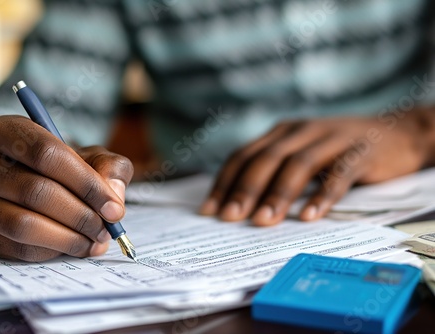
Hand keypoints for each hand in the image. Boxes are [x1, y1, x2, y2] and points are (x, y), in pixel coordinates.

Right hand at [0, 115, 133, 260]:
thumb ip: (109, 167)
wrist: (30, 182)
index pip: (47, 154)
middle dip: (80, 215)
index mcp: (5, 130)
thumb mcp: (89, 156)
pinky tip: (73, 246)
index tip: (113, 207)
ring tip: (94, 241)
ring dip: (67, 238)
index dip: (86, 183)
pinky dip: (51, 251)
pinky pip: (16, 247)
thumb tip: (113, 198)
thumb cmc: (62, 167)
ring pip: (22, 224)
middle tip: (106, 228)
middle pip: (35, 191)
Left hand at [199, 109, 434, 225]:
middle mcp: (301, 130)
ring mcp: (332, 138)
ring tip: (262, 222)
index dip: (224, 182)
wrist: (396, 132)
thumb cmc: (338, 151)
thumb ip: (276, 171)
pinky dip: (322, 195)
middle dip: (244, 189)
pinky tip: (309, 216)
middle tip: (229, 218)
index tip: (209, 210)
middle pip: (266, 159)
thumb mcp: (302, 153)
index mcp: (281, 132)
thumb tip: (240, 205)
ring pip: (298, 165)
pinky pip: (339, 174)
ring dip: (278, 194)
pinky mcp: (360, 152)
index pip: (244, 155)